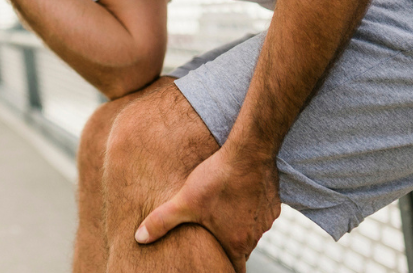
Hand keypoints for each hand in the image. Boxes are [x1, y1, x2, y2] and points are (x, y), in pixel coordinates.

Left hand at [135, 145, 280, 272]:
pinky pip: (261, 213)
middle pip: (241, 250)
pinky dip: (250, 209)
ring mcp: (266, 219)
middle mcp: (255, 235)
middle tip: (212, 237)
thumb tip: (139, 238)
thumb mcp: (185, 201)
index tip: (216, 268)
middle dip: (227, 246)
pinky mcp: (273, 203)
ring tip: (221, 213)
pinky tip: (236, 195)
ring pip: (251, 231)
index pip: (234, 270)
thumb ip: (162, 221)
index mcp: (236, 242)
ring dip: (239, 226)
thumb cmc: (217, 178)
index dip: (223, 270)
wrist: (249, 151)